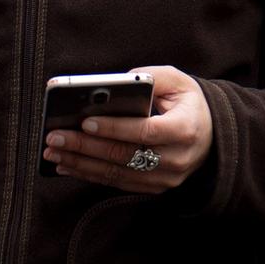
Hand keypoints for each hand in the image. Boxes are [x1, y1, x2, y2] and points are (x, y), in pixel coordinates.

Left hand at [43, 65, 212, 192]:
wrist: (212, 136)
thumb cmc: (189, 104)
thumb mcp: (179, 81)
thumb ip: (151, 77)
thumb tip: (118, 83)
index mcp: (184, 129)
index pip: (144, 131)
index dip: (114, 128)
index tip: (85, 121)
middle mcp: (176, 159)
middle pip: (123, 155)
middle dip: (84, 146)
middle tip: (54, 137)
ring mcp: (164, 178)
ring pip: (116, 173)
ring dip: (80, 163)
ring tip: (53, 151)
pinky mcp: (153, 187)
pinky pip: (117, 183)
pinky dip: (89, 174)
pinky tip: (68, 164)